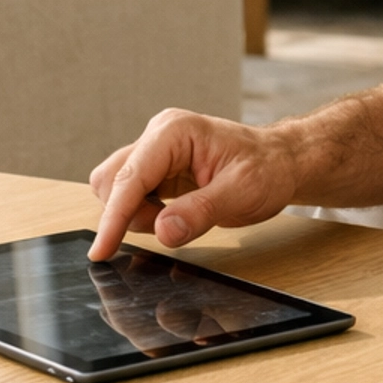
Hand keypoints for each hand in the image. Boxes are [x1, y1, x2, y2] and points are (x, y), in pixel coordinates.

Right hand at [88, 110, 297, 258]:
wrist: (280, 163)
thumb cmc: (267, 169)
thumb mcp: (242, 192)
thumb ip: (201, 211)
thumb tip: (163, 231)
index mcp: (174, 132)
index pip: (130, 177)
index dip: (113, 217)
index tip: (101, 251)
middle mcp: (158, 136)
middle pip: (112, 180)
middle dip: (127, 213)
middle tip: (171, 227)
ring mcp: (156, 152)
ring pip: (117, 189)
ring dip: (138, 215)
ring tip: (184, 217)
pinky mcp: (158, 170)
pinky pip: (133, 196)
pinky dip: (145, 215)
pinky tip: (178, 215)